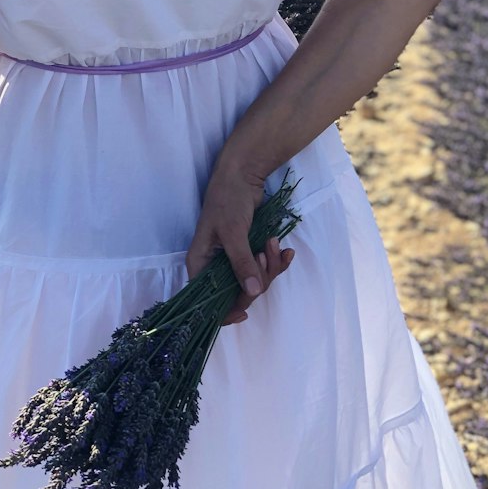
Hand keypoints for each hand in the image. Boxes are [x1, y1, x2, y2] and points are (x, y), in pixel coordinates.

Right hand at [185, 160, 295, 326]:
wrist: (242, 175)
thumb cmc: (228, 200)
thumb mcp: (232, 231)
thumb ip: (241, 262)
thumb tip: (251, 292)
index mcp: (201, 264)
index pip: (207, 301)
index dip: (224, 312)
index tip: (244, 313)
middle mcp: (215, 266)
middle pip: (237, 293)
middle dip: (257, 278)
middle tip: (264, 256)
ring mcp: (233, 260)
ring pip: (254, 281)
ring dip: (270, 266)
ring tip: (275, 244)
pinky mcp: (249, 252)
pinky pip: (265, 268)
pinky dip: (277, 261)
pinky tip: (286, 251)